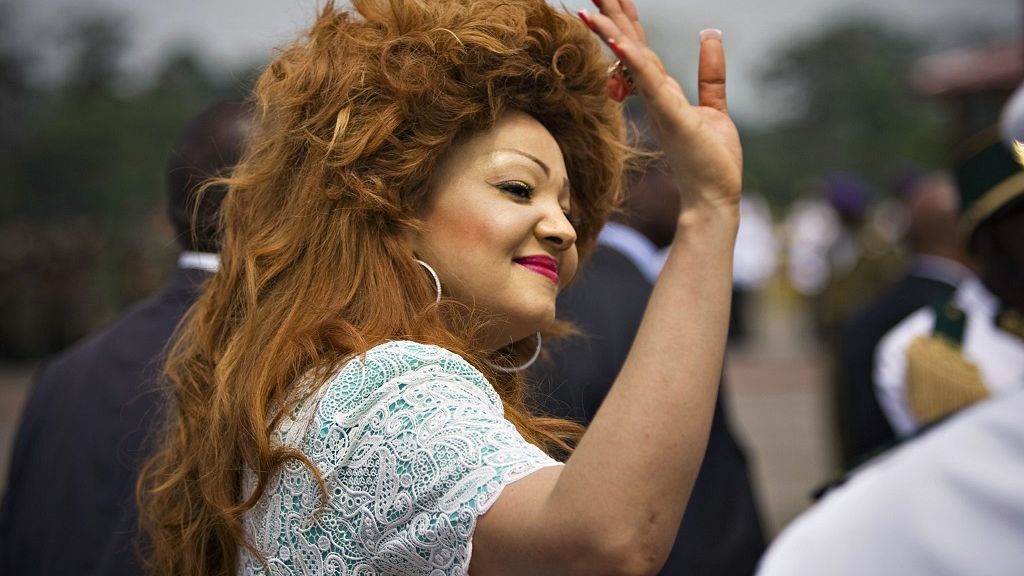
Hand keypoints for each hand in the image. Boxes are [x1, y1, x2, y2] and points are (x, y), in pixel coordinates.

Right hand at [578, 0, 741, 217]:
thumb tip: (710, 34)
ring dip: (612, 34)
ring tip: (591, 9)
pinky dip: (633, 61)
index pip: (640, 47)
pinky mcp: (671, 116)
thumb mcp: (714, 107)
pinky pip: (649, 83)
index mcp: (663, 91)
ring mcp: (660, 105)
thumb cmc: (711, 160)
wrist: (713, 197)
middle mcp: (656, 95)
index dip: (624, 21)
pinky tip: (620, 41)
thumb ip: (710, 73)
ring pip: (633, 61)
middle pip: (630, 47)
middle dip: (611, 18)